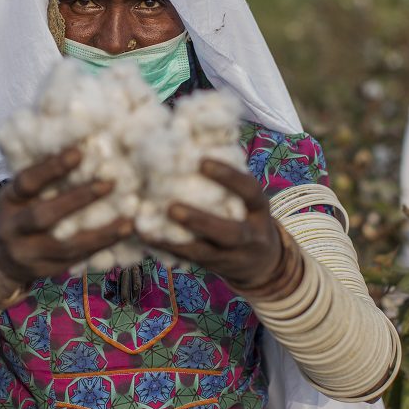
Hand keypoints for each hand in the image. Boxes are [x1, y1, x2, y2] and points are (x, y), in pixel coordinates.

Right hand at [0, 149, 133, 296]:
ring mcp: (28, 253)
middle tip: (109, 183)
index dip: (51, 168)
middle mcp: (13, 228)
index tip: (78, 153)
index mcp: (9, 200)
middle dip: (77, 199)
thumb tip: (84, 143)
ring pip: (65, 245)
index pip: (27, 182)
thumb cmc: (22, 212)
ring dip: (100, 232)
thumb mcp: (21, 193)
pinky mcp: (46, 270)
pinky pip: (77, 259)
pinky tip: (123, 234)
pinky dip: (102, 246)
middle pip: (43, 215)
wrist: (1, 260)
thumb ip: (44, 177)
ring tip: (127, 219)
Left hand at [139, 160, 281, 289]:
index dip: (229, 177)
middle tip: (171, 207)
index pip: (249, 191)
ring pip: (205, 253)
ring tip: (147, 228)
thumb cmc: (248, 215)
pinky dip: (166, 248)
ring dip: (175, 241)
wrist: (263, 263)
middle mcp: (251, 236)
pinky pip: (188, 261)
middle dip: (201, 220)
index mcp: (259, 209)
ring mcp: (233, 257)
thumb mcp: (249, 198)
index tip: (202, 161)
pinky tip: (146, 237)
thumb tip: (197, 139)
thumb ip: (229, 178)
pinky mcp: (214, 268)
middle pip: (229, 232)